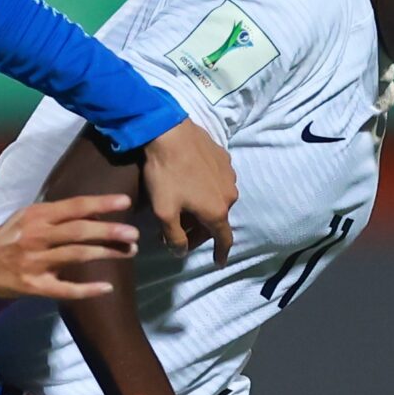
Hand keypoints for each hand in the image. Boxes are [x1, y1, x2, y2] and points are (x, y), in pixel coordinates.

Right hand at [0, 195, 135, 301]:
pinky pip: (65, 289)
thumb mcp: (26, 217)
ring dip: (105, 254)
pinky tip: (106, 287)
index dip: (100, 204)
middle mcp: (36, 236)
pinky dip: (87, 289)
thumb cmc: (9, 237)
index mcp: (37, 216)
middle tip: (133, 233)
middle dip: (109, 231)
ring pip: (76, 256)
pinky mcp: (34, 286)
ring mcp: (35, 262)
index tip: (125, 201)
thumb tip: (91, 210)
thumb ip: (55, 214)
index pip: (74, 206)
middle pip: (79, 231)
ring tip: (129, 252)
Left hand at [140, 119, 236, 266]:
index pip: (224, 239)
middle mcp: (229, 195)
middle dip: (201, 229)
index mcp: (217, 212)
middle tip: (182, 232)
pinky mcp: (223, 156)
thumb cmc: (166, 175)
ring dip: (204, 207)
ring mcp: (229, 174)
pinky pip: (217, 179)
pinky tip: (192, 182)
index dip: (221, 253)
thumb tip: (181, 252)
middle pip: (218, 219)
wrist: (169, 132)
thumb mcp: (164, 213)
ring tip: (185, 206)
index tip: (219, 262)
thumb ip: (174, 237)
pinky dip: (207, 187)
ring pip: (218, 198)